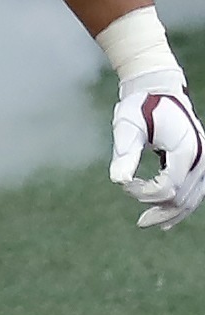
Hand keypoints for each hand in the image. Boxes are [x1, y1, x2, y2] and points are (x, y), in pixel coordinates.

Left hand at [111, 53, 204, 229]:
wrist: (160, 90)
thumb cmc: (141, 106)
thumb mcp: (127, 126)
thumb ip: (124, 152)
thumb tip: (118, 180)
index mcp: (187, 150)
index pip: (168, 187)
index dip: (145, 193)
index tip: (124, 184)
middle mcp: (203, 158)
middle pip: (182, 198)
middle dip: (158, 209)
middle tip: (139, 221)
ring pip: (192, 199)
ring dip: (172, 214)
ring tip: (149, 224)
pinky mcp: (202, 164)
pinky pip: (195, 192)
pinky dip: (182, 206)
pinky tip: (167, 219)